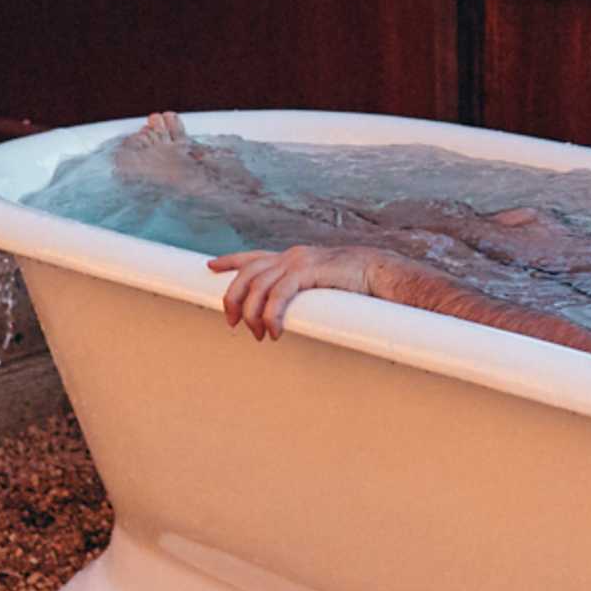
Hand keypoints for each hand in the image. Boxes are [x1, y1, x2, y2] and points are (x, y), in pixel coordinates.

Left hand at [204, 244, 385, 339]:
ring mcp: (297, 261)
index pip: (253, 257)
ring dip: (252, 314)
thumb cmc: (356, 285)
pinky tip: (274, 332)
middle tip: (233, 323)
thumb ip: (305, 294)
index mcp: (292, 258)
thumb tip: (295, 316)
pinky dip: (271, 315)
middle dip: (233, 298)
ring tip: (258, 334)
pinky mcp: (306, 271)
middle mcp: (290, 256)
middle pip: (246, 273)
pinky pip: (277, 295)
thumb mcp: (322, 286)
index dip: (230, 261)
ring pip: (257, 286)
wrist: (379, 273)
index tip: (210, 266)